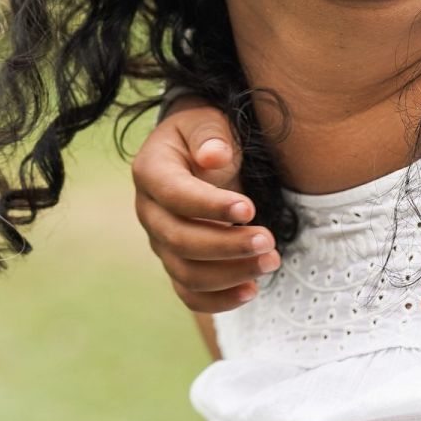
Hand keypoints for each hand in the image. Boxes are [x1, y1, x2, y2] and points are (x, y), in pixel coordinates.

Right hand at [132, 97, 279, 311]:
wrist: (199, 150)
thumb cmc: (206, 133)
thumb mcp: (206, 121)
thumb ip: (210, 135)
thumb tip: (213, 156)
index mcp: (151, 171)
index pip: (175, 196)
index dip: (210, 206)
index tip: (250, 209)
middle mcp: (149, 211)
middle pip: (179, 240)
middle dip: (227, 246)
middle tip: (269, 242)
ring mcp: (161, 241)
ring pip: (186, 272)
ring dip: (230, 274)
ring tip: (271, 262)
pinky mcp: (177, 261)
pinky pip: (190, 292)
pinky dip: (219, 299)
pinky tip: (251, 291)